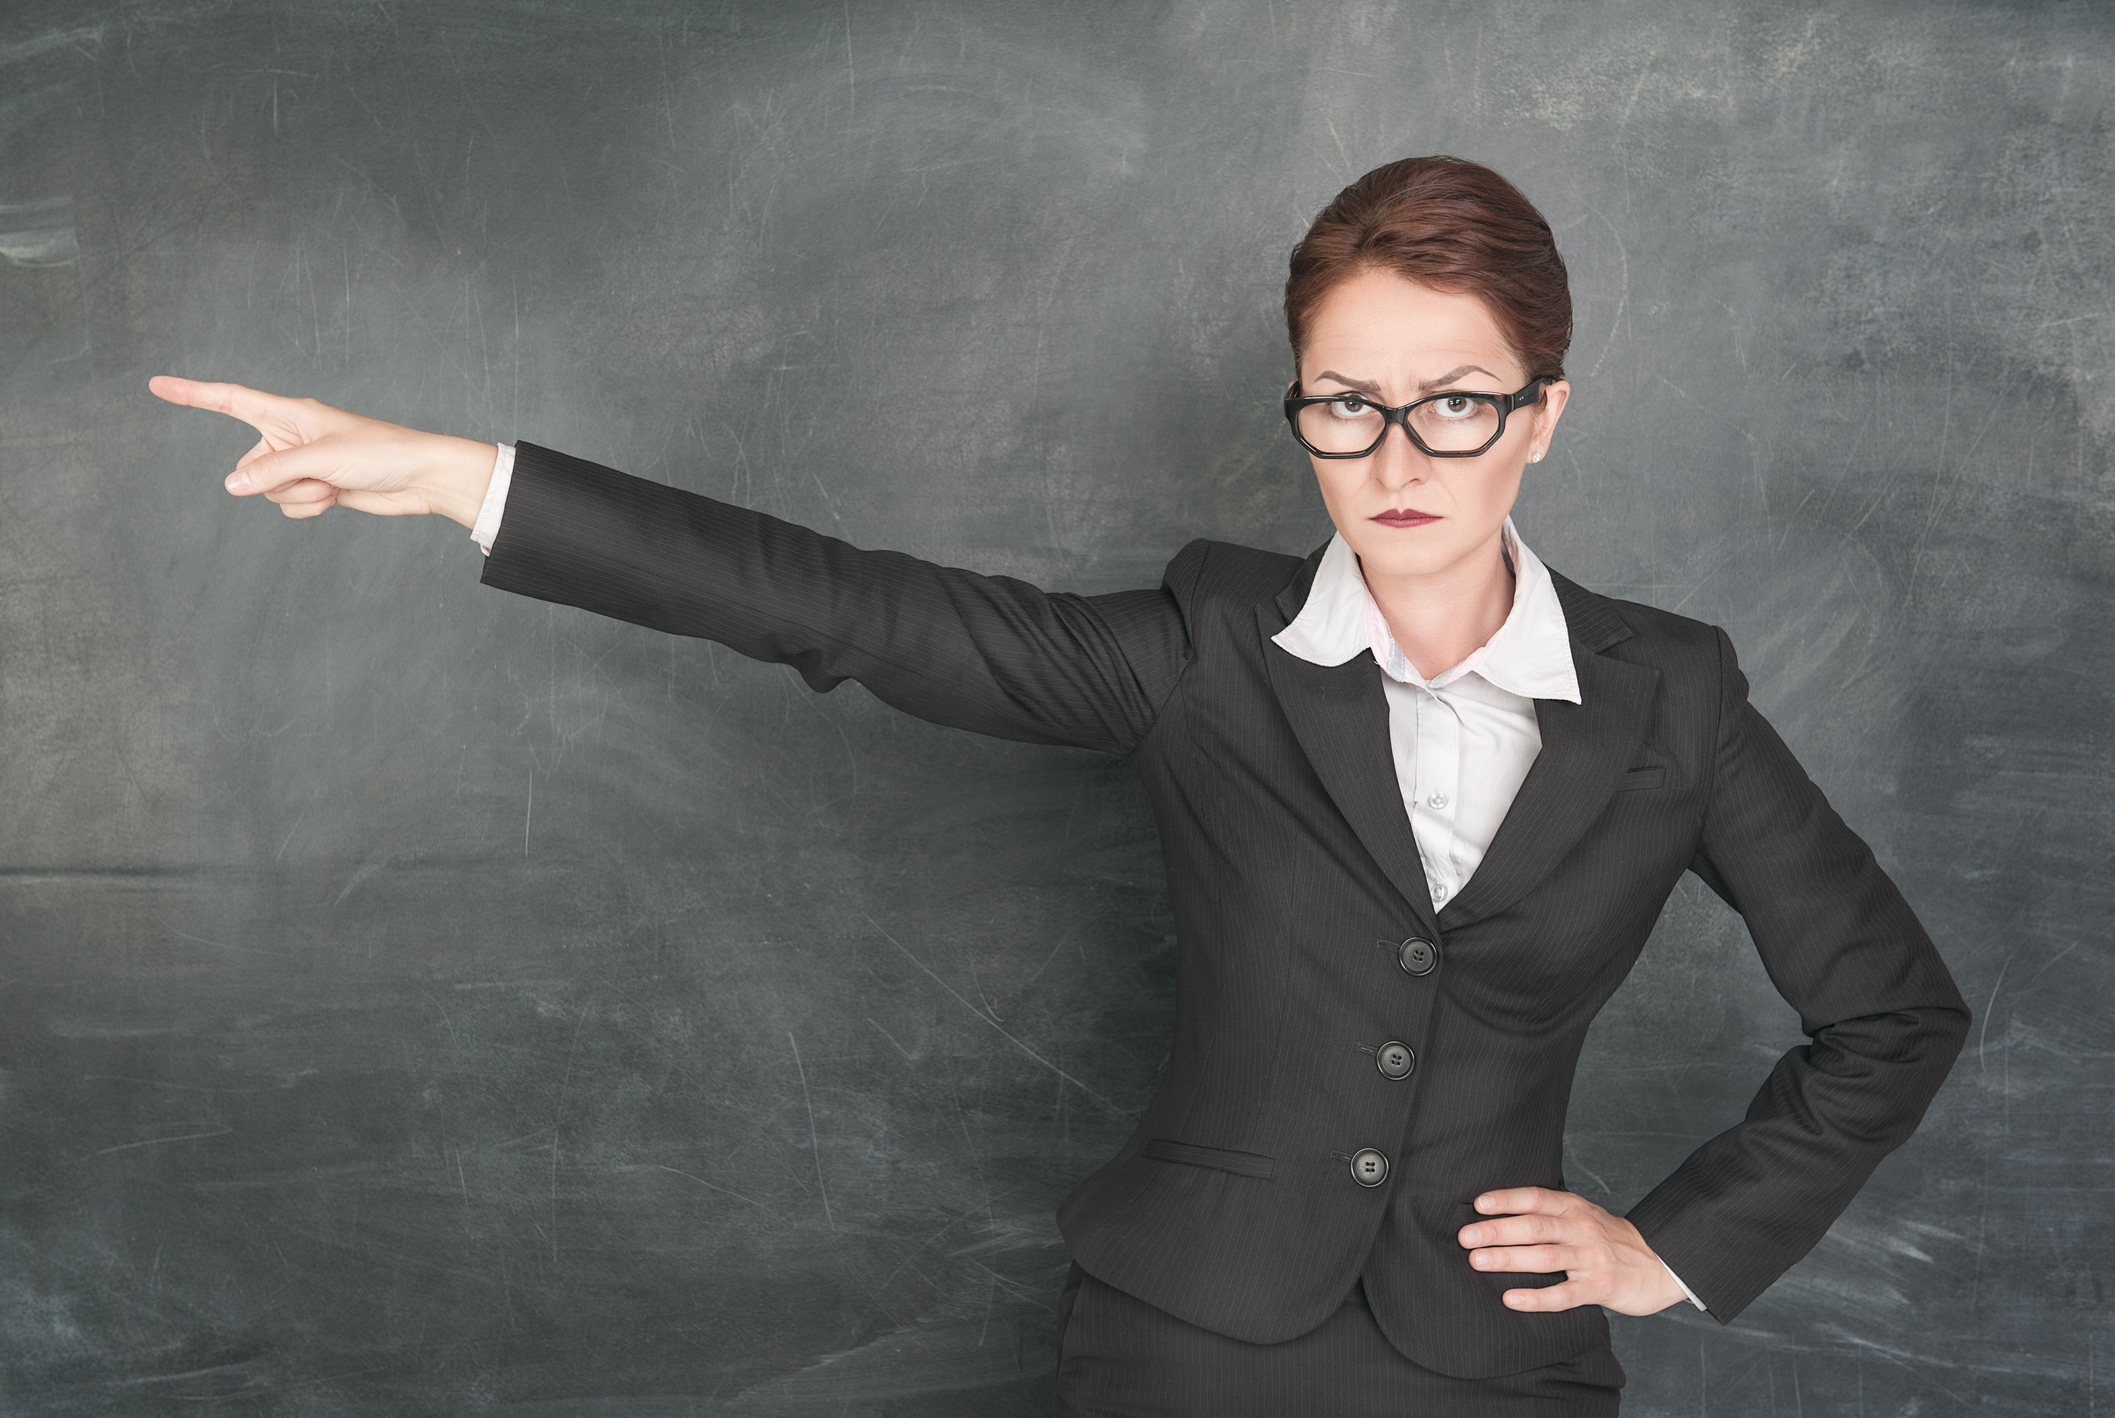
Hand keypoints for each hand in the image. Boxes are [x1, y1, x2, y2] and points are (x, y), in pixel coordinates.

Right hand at [150, 377, 497, 527]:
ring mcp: (301, 464)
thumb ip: (272, 470)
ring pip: (268, 491)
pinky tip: (337, 497)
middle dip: (275, 479)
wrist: (419, 478)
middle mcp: (289, 436)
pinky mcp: (316, 487)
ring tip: (334, 483)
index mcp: (289, 413)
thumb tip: (231, 486)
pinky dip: (310, 506)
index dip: (193, 394)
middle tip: (318, 473)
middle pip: (248, 466)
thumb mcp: (320, 458)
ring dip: (299, 494)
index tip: (157, 385)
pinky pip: (290, 505)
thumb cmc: (379, 453)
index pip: (230, 400)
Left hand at [1457, 1186, 1687, 1315]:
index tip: (1478, 1204)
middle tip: (1466, 1236)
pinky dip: (1536, 1298)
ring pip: (1545, 1257)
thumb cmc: (1609, 1240)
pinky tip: (1511, 1299)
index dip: (1507, 1199)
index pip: (1536, 1198)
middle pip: (1535, 1227)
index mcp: (1574, 1208)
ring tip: (1478, 1261)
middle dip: (1498, 1231)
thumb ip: (1550, 1213)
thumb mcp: (1583, 1215)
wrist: (1660, 1264)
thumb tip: (1499, 1214)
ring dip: (1509, 1258)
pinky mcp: (1599, 1287)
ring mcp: (1591, 1258)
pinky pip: (1564, 1295)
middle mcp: (1582, 1229)